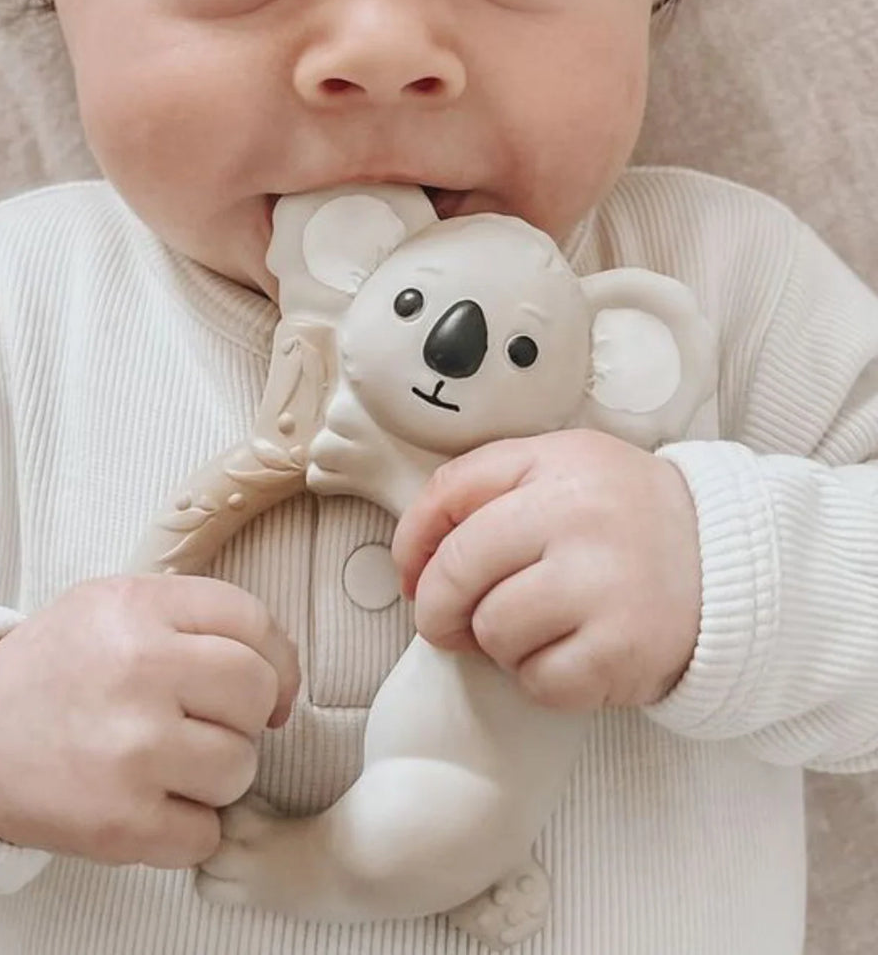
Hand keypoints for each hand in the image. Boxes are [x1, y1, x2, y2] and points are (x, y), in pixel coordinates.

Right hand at [0, 575, 299, 866]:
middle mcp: (138, 671)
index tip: (267, 685)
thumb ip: (196, 616)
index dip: (275, 659)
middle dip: (242, 716)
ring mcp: (130, 750)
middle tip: (202, 723)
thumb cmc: (58, 668)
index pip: (253, 623)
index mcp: (138, 607)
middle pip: (255, 693)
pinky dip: (187, 828)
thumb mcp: (117, 603)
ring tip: (167, 763)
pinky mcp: (120, 823)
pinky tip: (150, 804)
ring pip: (240, 767)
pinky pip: (206, 833)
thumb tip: (280, 674)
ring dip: (215, 774)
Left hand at [391, 430, 701, 711]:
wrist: (731, 561)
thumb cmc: (629, 519)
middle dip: (438, 605)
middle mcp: (577, 515)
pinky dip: (542, 678)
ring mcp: (601, 582)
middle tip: (449, 622)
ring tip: (539, 627)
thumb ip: (493, 487)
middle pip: (458, 569)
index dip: (412, 541)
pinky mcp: (621, 648)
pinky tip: (572, 653)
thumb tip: (415, 555)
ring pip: (493, 629)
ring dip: (500, 642)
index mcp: (556, 461)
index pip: (450, 492)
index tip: (411, 570)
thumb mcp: (566, 468)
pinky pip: (537, 680)